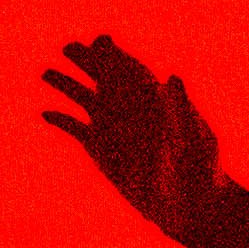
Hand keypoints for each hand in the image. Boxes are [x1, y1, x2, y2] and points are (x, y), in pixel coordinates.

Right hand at [42, 34, 225, 235]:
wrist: (191, 206)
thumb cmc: (201, 170)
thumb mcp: (195, 138)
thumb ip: (181, 108)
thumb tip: (172, 77)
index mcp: (157, 103)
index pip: (132, 71)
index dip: (117, 55)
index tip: (101, 41)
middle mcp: (133, 112)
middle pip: (105, 79)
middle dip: (87, 62)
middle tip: (68, 46)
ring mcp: (115, 131)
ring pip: (86, 101)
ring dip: (67, 86)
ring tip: (46, 72)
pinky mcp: (102, 153)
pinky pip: (78, 132)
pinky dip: (63, 122)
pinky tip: (46, 113)